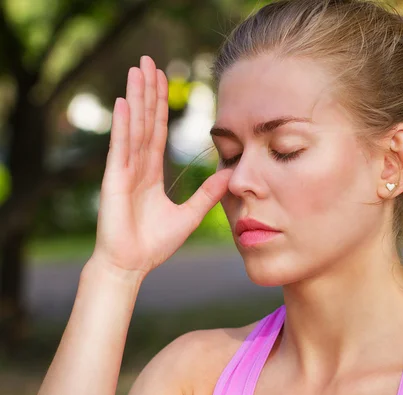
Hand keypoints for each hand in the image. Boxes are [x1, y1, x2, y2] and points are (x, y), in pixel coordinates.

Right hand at [91, 56, 230, 275]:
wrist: (132, 265)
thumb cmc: (154, 244)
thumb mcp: (189, 215)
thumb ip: (206, 194)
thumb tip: (228, 175)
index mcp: (151, 172)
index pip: (158, 131)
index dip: (161, 105)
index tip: (164, 80)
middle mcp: (136, 166)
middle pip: (144, 121)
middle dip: (147, 91)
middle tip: (149, 61)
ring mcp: (124, 171)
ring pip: (133, 127)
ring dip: (136, 98)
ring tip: (137, 70)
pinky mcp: (115, 181)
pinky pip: (121, 148)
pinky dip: (123, 126)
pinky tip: (126, 103)